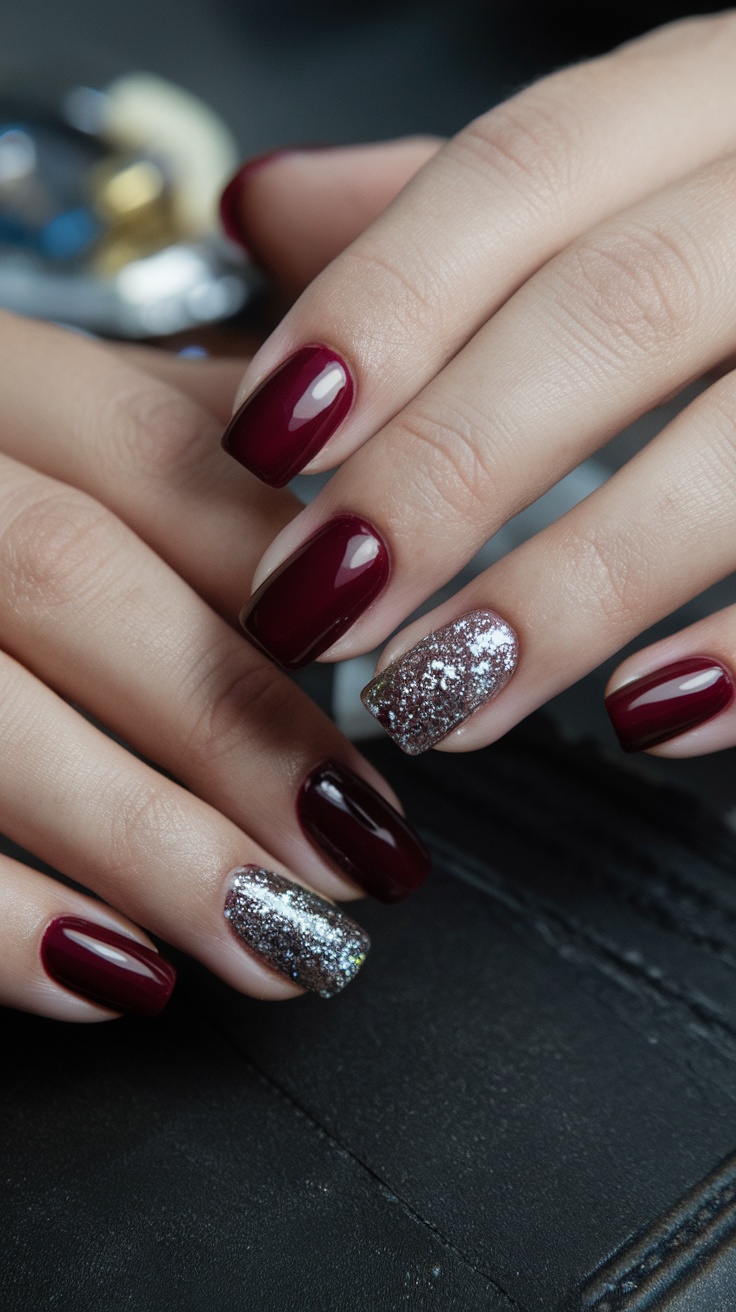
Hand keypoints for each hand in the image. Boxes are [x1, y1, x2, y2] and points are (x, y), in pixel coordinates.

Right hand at [0, 306, 428, 1022]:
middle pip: (68, 575)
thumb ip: (162, 440)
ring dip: (145, 845)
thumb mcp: (34, 425)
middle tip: (364, 857)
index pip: (155, 448)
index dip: (289, 585)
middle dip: (235, 729)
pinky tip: (112, 976)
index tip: (405, 698)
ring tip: (279, 942)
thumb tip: (338, 520)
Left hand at [221, 13, 735, 759]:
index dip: (381, 305)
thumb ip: (457, 208)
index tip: (270, 439)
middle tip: (325, 602)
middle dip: (445, 469)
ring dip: (568, 590)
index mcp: (704, 99)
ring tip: (441, 692)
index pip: (519, 171)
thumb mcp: (622, 169)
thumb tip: (271, 208)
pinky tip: (643, 712)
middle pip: (613, 311)